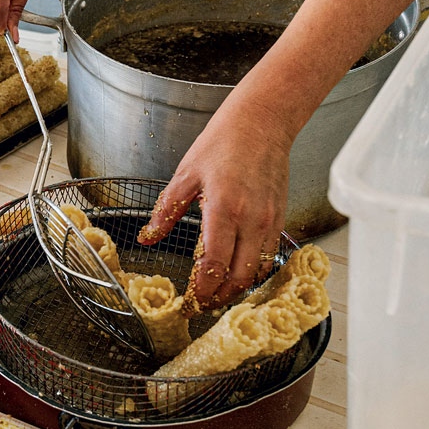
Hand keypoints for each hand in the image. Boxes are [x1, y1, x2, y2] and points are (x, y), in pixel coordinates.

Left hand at [137, 99, 292, 306]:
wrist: (262, 123)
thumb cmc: (223, 142)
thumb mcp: (185, 174)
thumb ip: (166, 211)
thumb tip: (148, 237)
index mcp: (223, 208)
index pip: (215, 264)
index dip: (202, 289)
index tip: (190, 301)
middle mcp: (251, 219)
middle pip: (239, 276)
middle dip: (220, 297)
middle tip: (202, 305)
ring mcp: (269, 220)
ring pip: (258, 270)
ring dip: (238, 288)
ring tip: (218, 294)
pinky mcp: (280, 218)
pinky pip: (270, 255)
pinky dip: (253, 271)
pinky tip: (237, 272)